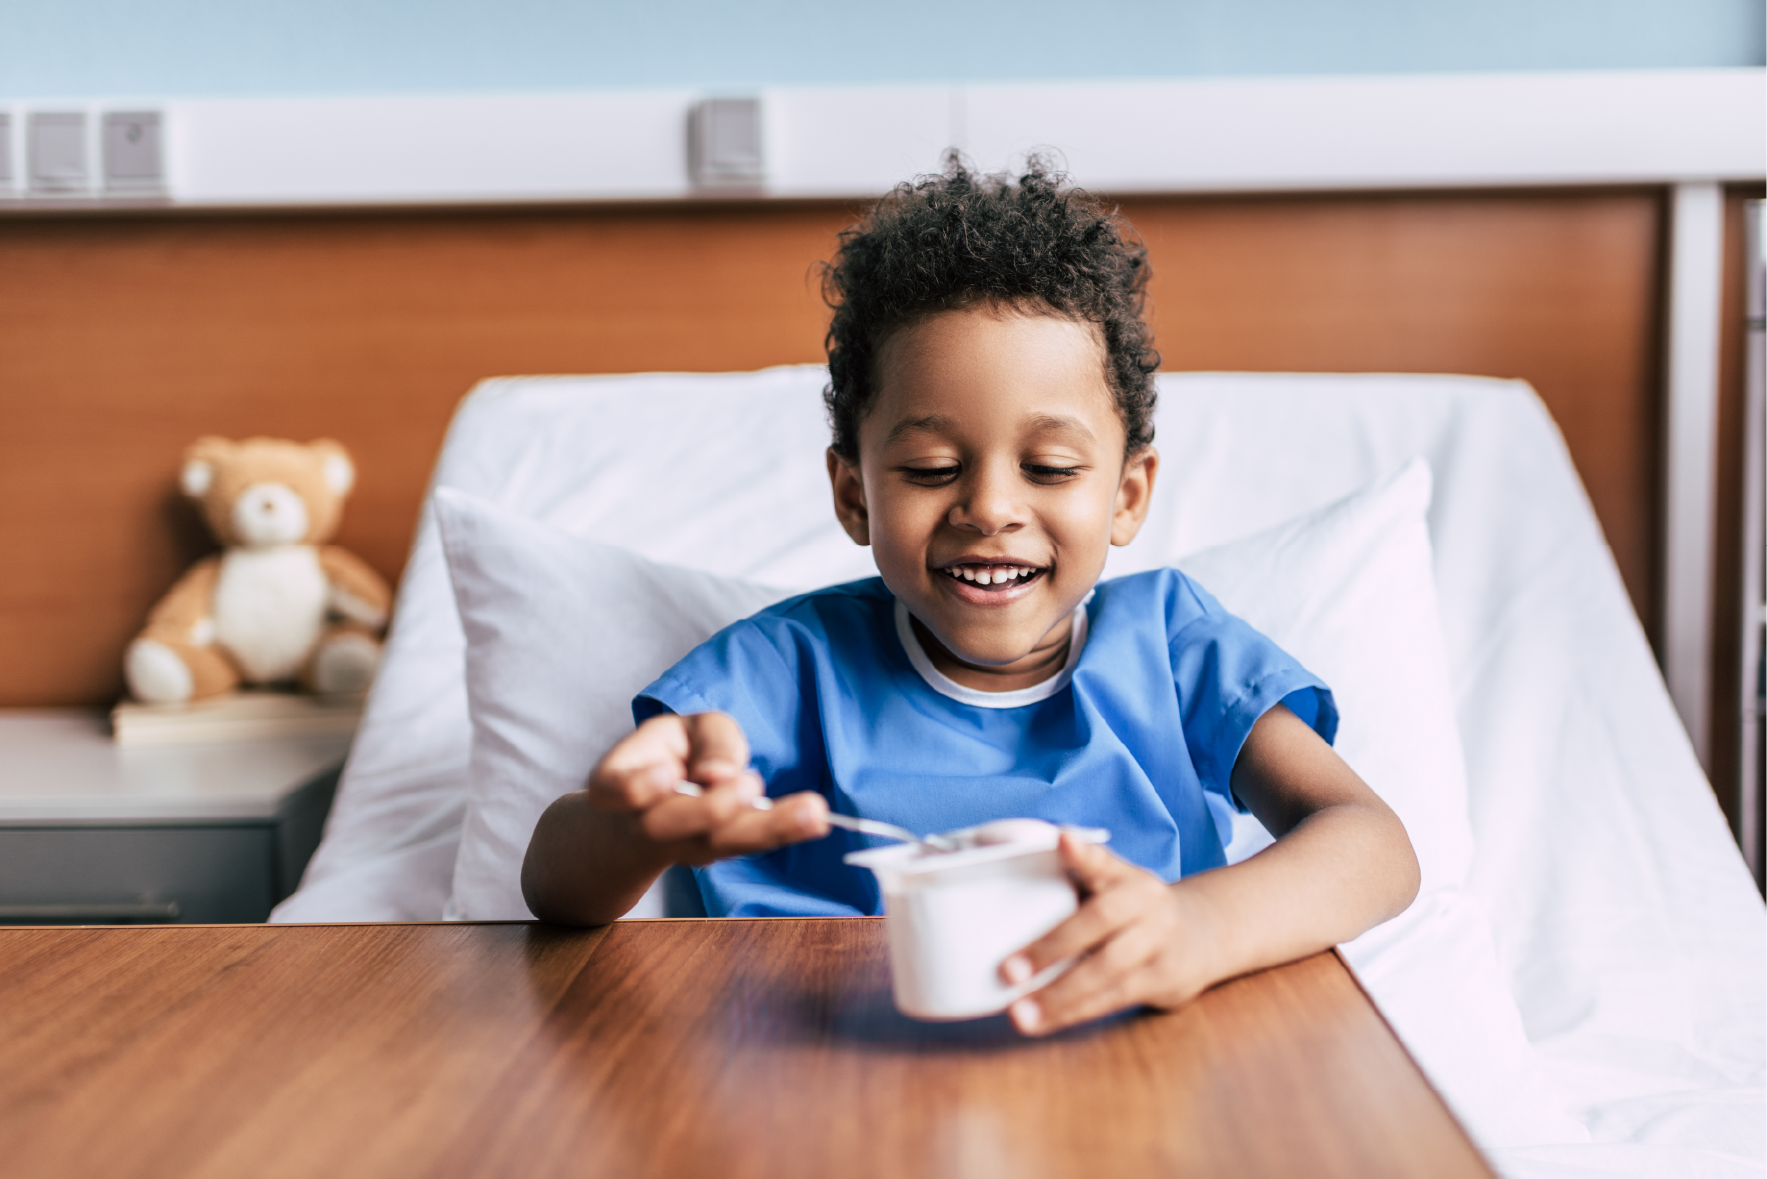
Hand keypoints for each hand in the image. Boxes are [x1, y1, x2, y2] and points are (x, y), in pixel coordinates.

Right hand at [588, 712, 829, 864]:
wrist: (653, 814)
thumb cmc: (671, 756)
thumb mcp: (685, 729)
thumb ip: (709, 741)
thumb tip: (721, 774)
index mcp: (614, 786)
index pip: (619, 791)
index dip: (639, 788)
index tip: (668, 775)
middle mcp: (641, 825)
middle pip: (673, 827)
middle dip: (711, 809)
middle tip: (749, 785)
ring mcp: (681, 848)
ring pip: (717, 843)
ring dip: (767, 826)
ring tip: (811, 812)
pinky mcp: (718, 853)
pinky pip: (745, 846)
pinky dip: (780, 831)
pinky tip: (813, 821)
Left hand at [999, 833, 1211, 1035]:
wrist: (1207, 934)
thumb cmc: (1138, 908)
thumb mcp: (1117, 883)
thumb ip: (1078, 877)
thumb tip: (1019, 876)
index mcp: (1128, 876)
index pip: (1104, 861)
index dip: (1084, 854)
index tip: (1062, 839)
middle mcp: (1147, 904)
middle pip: (1099, 922)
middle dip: (1051, 948)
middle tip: (1008, 971)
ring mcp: (1159, 943)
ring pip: (1107, 971)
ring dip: (1060, 996)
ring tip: (1020, 1014)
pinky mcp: (1163, 980)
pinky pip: (1114, 998)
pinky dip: (1078, 1010)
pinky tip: (1048, 1019)